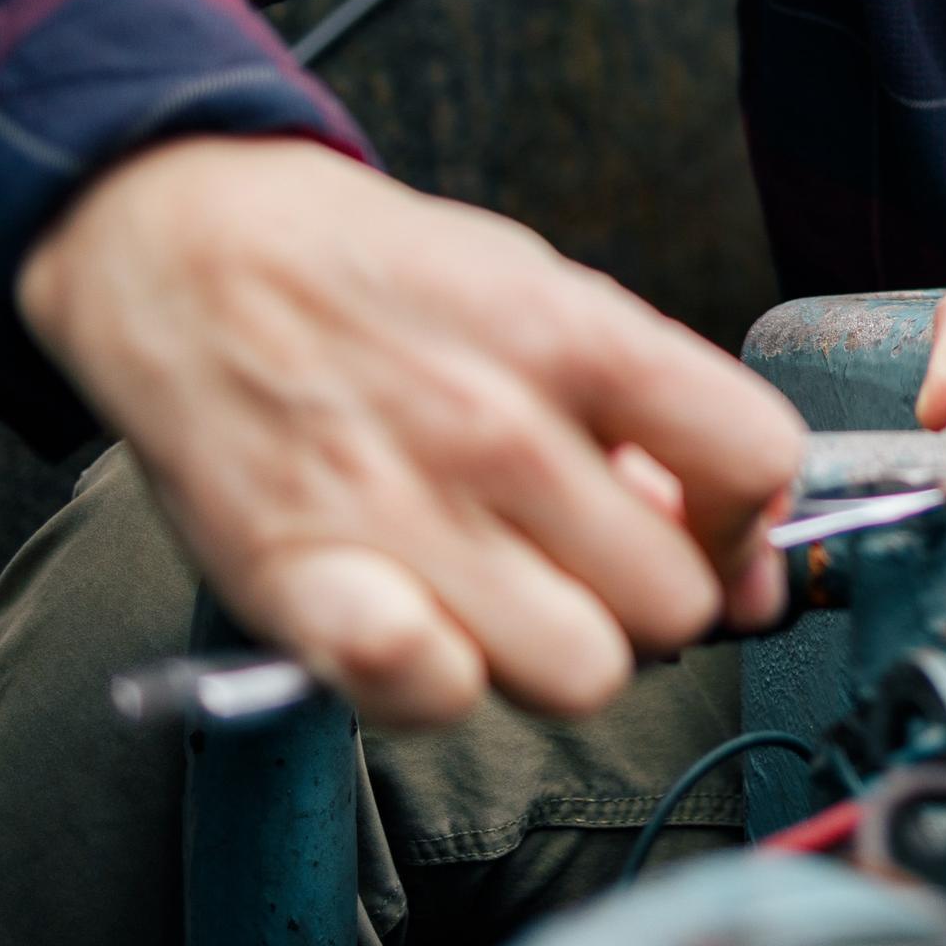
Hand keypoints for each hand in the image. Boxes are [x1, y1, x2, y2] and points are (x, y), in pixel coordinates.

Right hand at [17, 136, 807, 729]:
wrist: (189, 251)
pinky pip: (432, 693)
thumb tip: (745, 546)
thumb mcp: (541, 292)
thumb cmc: (381, 283)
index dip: (748, 513)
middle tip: (592, 565)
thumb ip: (651, 410)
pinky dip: (438, 686)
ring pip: (581, 673)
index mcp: (574, 334)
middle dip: (652, 598)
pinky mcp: (300, 579)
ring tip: (509, 597)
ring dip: (557, 653)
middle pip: (676, 600)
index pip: (757, 458)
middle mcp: (498, 425)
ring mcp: (399, 506)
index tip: (710, 522)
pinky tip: (423, 629)